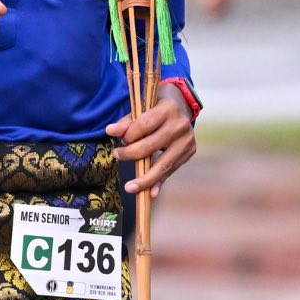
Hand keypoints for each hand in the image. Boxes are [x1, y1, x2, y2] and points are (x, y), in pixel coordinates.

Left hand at [106, 81, 196, 196]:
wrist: (182, 106)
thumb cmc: (156, 107)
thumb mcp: (142, 108)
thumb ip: (127, 122)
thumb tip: (110, 131)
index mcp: (168, 109)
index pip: (144, 125)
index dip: (129, 135)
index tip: (120, 140)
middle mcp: (180, 125)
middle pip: (152, 146)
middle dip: (132, 154)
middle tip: (117, 156)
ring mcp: (187, 140)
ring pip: (164, 164)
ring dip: (146, 178)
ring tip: (130, 188)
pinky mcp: (190, 151)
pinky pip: (171, 169)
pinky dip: (160, 181)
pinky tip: (151, 193)